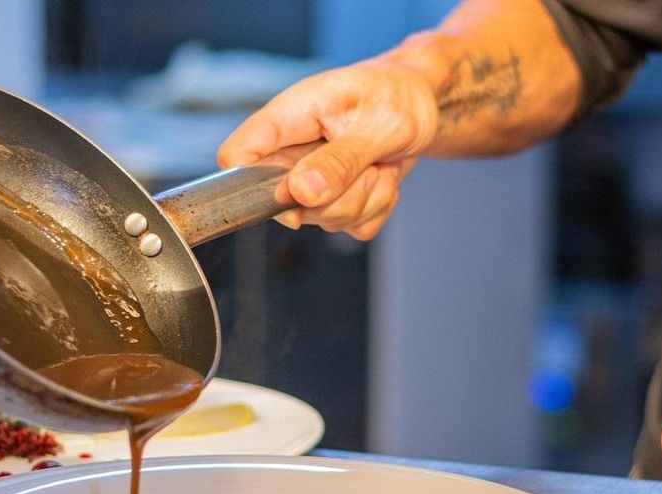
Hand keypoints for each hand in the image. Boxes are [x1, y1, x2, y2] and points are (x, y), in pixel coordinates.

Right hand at [217, 61, 436, 239]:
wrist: (424, 103)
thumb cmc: (399, 97)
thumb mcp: (379, 124)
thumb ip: (339, 161)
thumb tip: (300, 193)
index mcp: (290, 116)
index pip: (237, 155)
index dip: (252, 186)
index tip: (296, 196)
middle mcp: (293, 150)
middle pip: (286, 204)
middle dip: (338, 197)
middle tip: (371, 164)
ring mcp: (312, 178)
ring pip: (323, 219)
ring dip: (365, 199)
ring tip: (381, 163)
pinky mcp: (336, 199)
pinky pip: (351, 227)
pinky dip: (377, 209)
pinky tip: (383, 177)